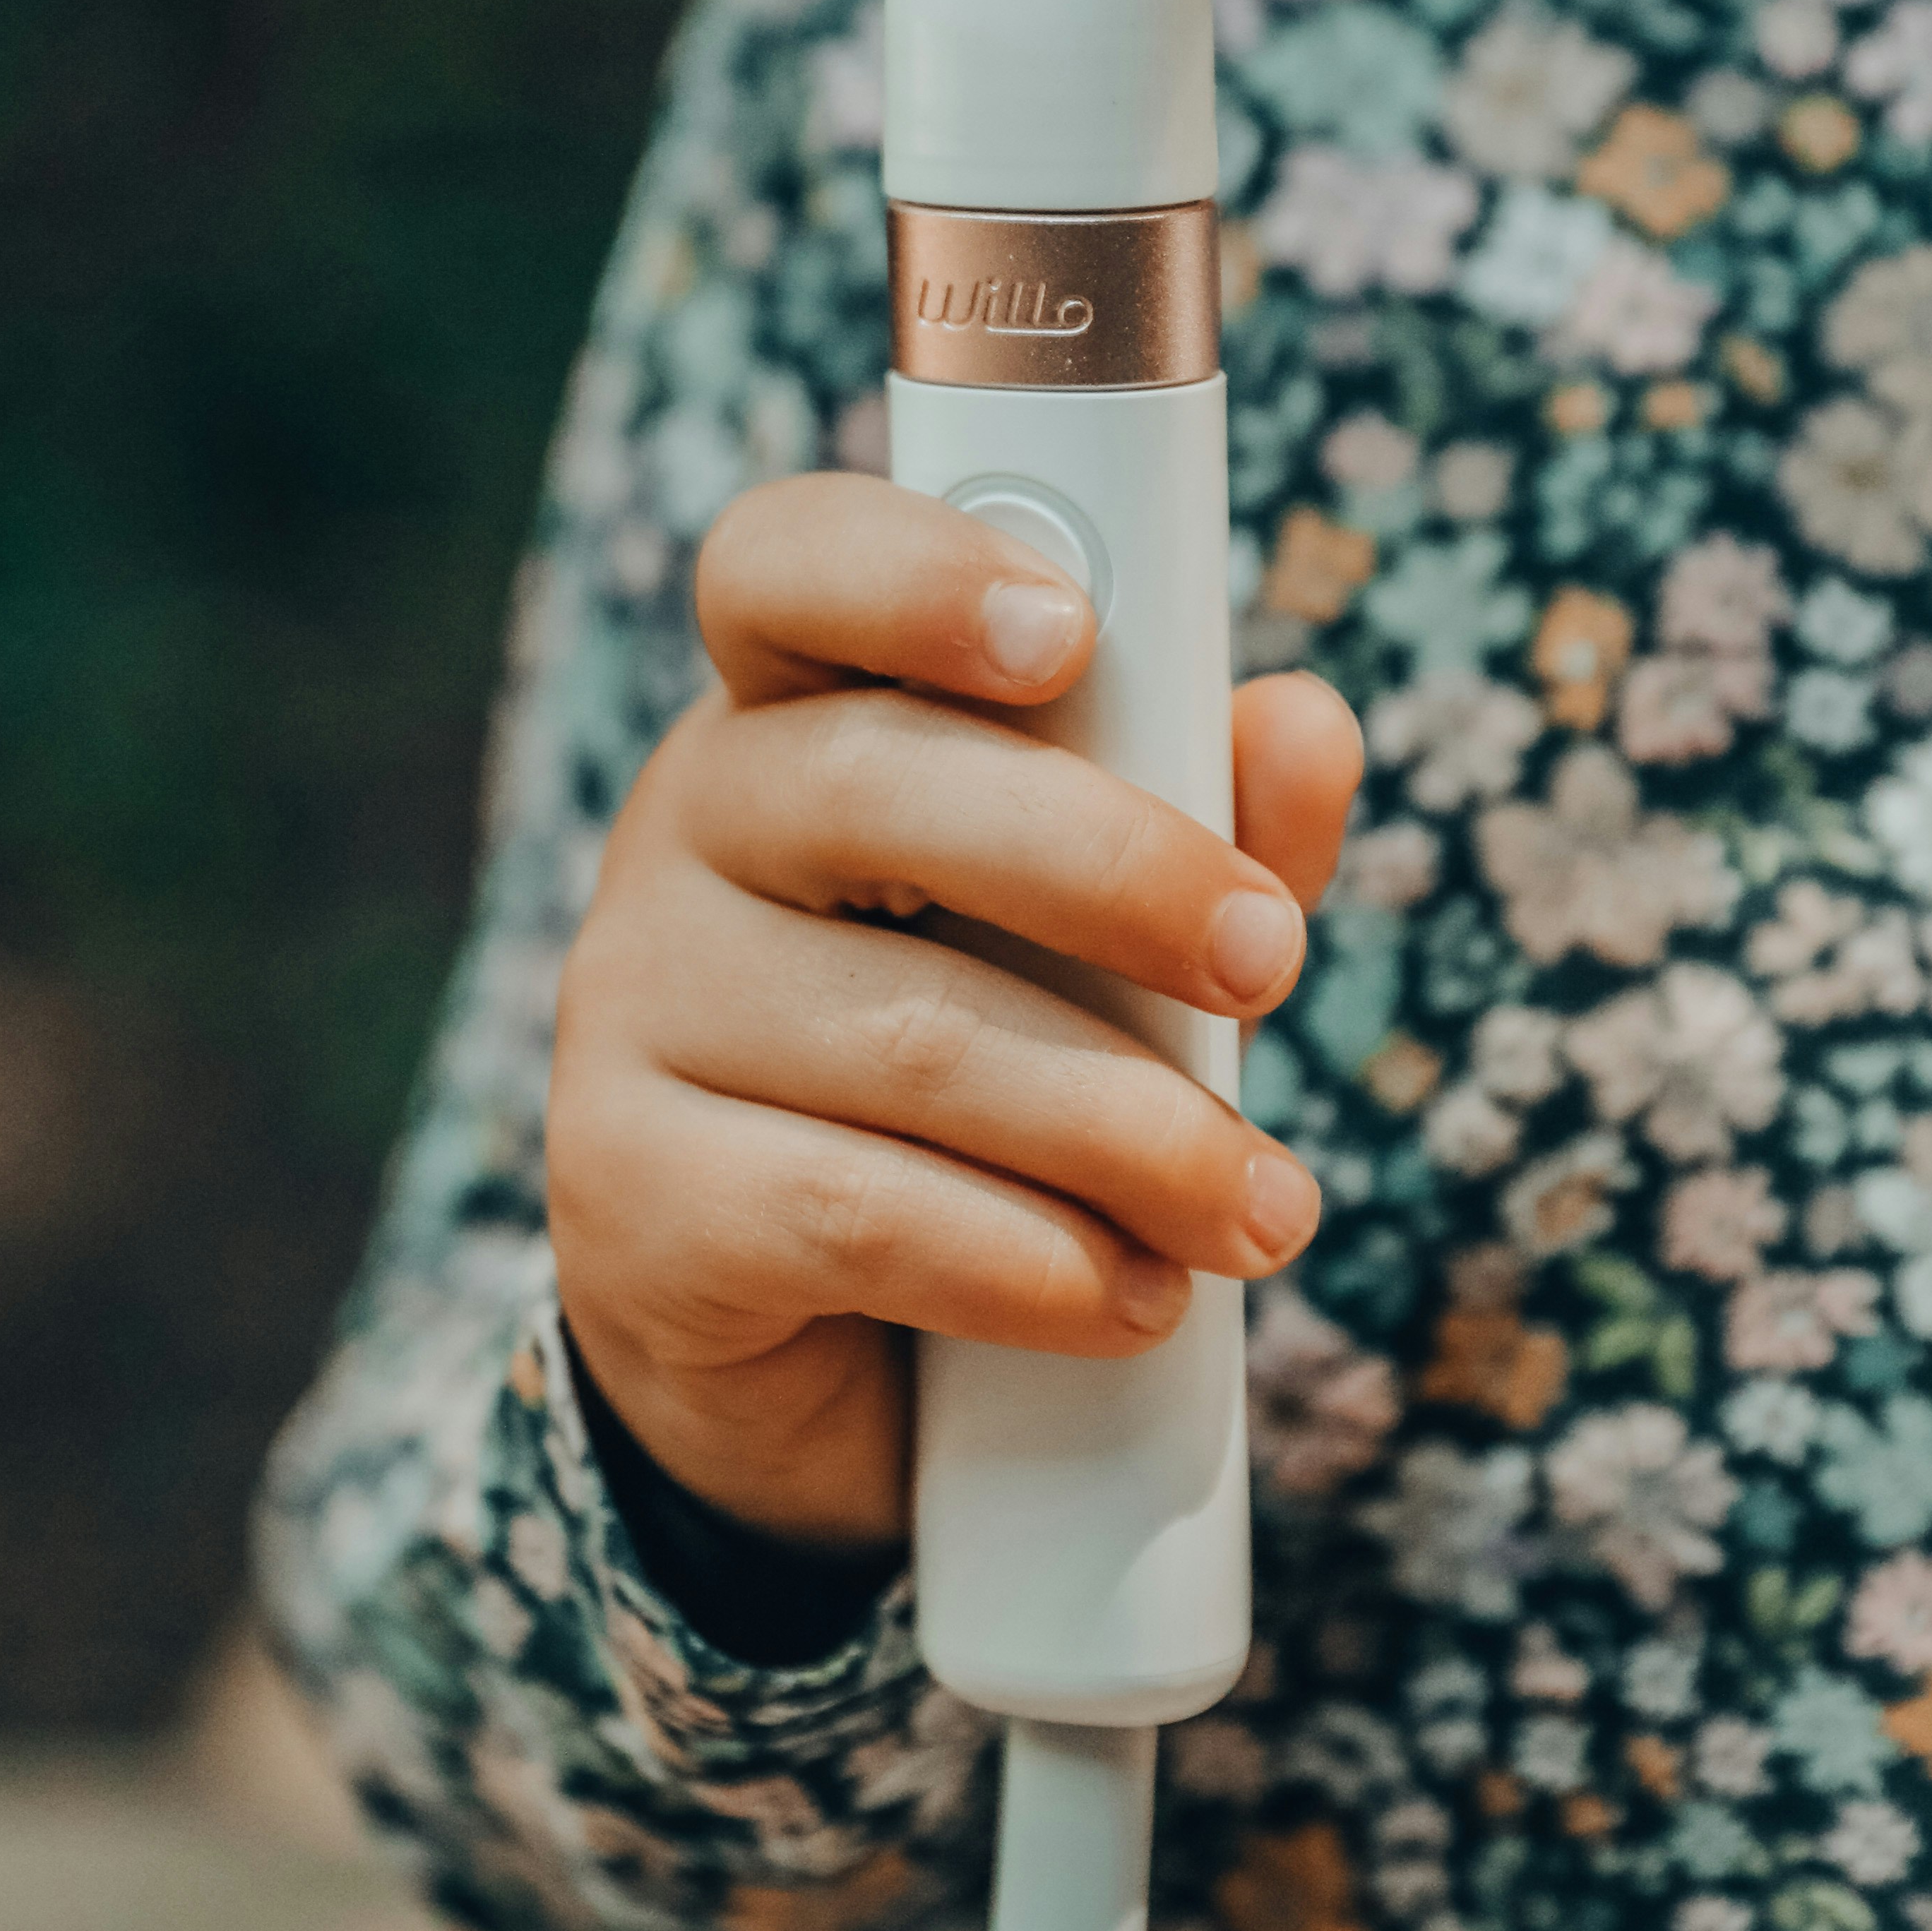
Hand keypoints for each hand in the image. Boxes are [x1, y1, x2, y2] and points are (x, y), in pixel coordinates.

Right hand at [548, 473, 1360, 1555]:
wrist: (821, 1362)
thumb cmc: (986, 1088)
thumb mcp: (1114, 946)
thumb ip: (1207, 830)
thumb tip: (1304, 728)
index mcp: (792, 716)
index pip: (785, 568)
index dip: (914, 572)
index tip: (1070, 632)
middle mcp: (680, 832)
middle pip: (875, 789)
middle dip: (1114, 873)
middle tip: (1270, 960)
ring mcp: (627, 1012)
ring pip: (903, 1036)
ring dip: (1128, 1132)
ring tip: (1259, 1208)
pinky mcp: (629, 1201)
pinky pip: (856, 1213)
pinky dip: (1034, 1264)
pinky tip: (1130, 1296)